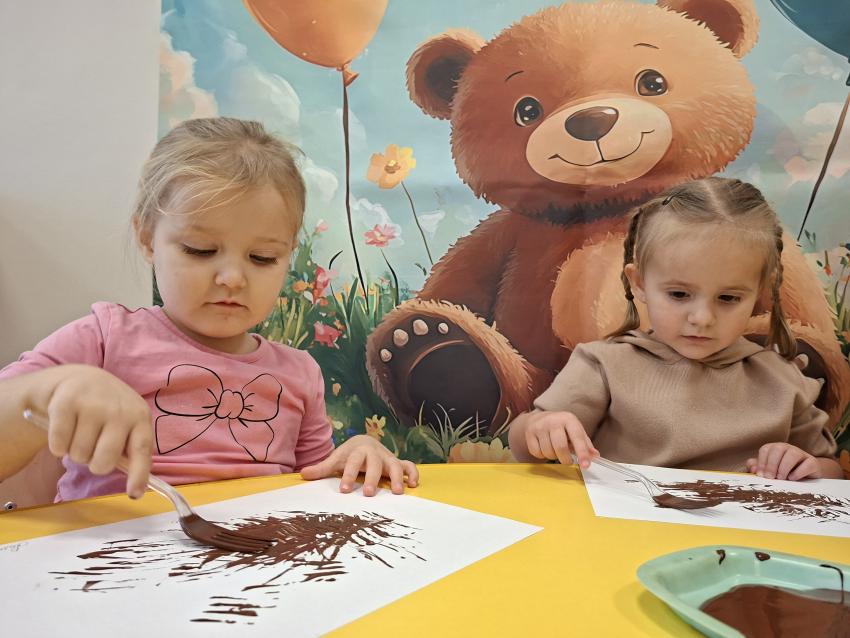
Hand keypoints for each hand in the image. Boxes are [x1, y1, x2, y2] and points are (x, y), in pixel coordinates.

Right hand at [40, 365, 152, 497]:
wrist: (80, 378)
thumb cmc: (108, 409)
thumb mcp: (127, 422)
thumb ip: (130, 448)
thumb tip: (137, 488)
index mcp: (139, 417)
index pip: (141, 449)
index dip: (138, 474)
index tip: (134, 494)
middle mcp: (119, 410)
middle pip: (103, 461)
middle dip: (95, 464)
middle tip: (93, 450)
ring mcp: (93, 405)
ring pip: (78, 456)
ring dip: (75, 452)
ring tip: (80, 434)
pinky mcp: (65, 403)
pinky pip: (58, 446)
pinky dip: (57, 446)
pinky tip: (64, 430)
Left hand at [300, 435, 418, 495]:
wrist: (364, 441)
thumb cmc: (349, 455)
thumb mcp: (336, 459)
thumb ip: (322, 468)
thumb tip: (303, 474)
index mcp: (358, 452)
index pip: (352, 462)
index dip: (348, 475)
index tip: (344, 490)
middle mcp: (374, 454)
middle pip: (374, 463)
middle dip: (372, 478)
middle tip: (368, 494)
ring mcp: (387, 458)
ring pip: (395, 465)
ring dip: (396, 477)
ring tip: (397, 492)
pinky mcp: (398, 463)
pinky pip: (409, 466)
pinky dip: (413, 473)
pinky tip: (413, 485)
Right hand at [523, 410, 597, 467]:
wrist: (540, 418)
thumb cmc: (562, 427)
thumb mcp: (576, 431)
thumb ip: (586, 444)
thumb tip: (594, 456)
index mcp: (568, 419)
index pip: (577, 438)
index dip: (582, 453)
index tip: (586, 465)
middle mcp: (553, 421)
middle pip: (560, 447)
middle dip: (565, 459)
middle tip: (567, 460)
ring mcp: (540, 426)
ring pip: (548, 451)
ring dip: (553, 457)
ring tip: (555, 451)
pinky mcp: (529, 433)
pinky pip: (536, 452)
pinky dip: (542, 455)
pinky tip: (545, 448)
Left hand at [746, 442, 821, 480]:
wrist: (807, 476)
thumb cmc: (783, 473)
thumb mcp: (769, 471)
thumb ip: (757, 468)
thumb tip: (753, 469)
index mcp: (774, 448)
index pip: (765, 449)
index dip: (761, 462)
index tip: (760, 475)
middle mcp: (787, 448)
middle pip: (777, 449)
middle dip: (771, 464)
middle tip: (770, 478)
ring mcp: (801, 454)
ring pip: (792, 454)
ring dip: (784, 467)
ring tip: (781, 478)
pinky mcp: (813, 462)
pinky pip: (807, 464)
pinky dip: (798, 472)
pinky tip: (792, 478)